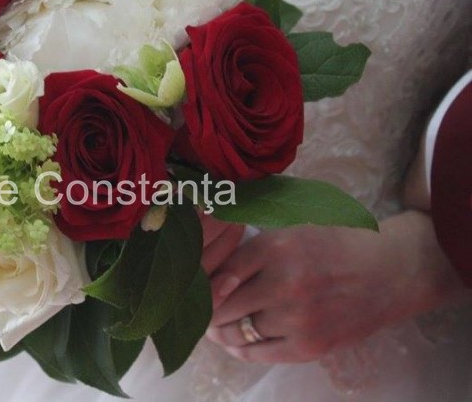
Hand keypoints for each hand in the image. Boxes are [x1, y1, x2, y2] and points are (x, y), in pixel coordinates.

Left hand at [204, 211, 469, 362]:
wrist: (389, 271)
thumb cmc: (333, 244)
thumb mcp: (291, 229)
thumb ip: (251, 246)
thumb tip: (205, 266)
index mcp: (276, 246)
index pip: (219, 270)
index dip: (201, 281)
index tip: (191, 285)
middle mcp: (284, 282)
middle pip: (222, 304)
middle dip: (206, 307)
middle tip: (197, 307)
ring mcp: (298, 317)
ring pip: (238, 329)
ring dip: (222, 328)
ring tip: (215, 324)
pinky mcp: (310, 346)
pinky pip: (258, 352)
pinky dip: (240, 347)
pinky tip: (235, 340)